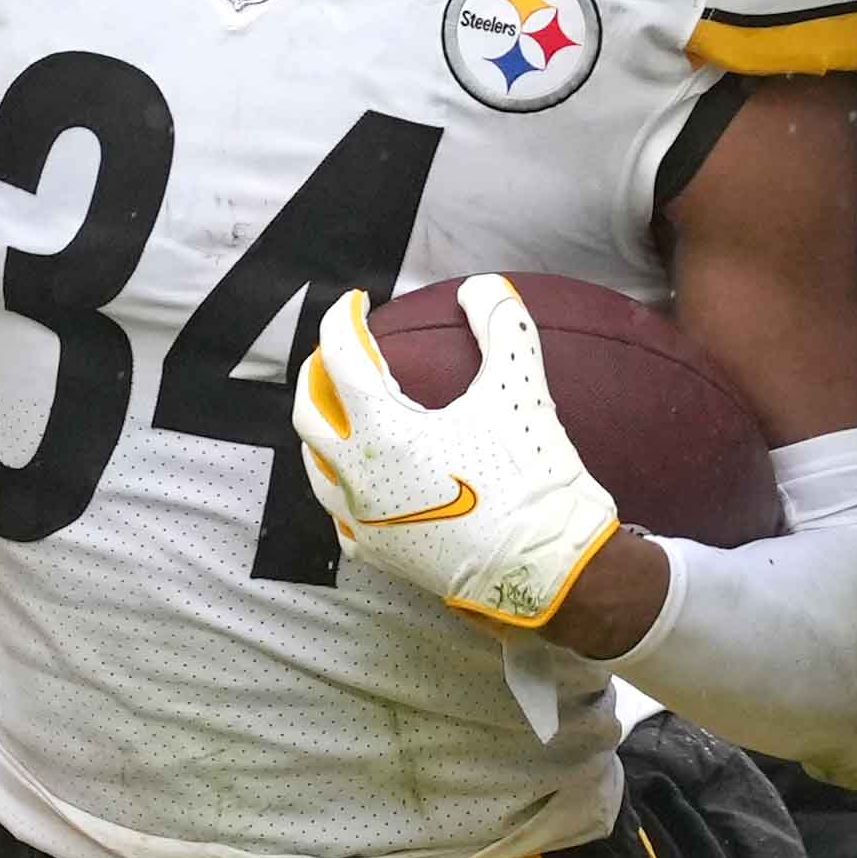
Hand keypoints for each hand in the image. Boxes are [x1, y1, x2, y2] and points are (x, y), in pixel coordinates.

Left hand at [299, 284, 622, 634]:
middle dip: (316, 373)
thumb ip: (502, 326)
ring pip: (317, 464)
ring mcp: (362, 522)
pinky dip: (343, 482)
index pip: (342, 359)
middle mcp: (358, 479)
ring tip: (341, 408)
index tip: (358, 304)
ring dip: (323, 429)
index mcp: (383, 434)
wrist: (546, 569)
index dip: (345, 320)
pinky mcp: (378, 554)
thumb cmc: (530, 482)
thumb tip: (484, 287)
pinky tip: (362, 476)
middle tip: (337, 352)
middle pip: (310, 412)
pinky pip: (341, 513)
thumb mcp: (520, 390)